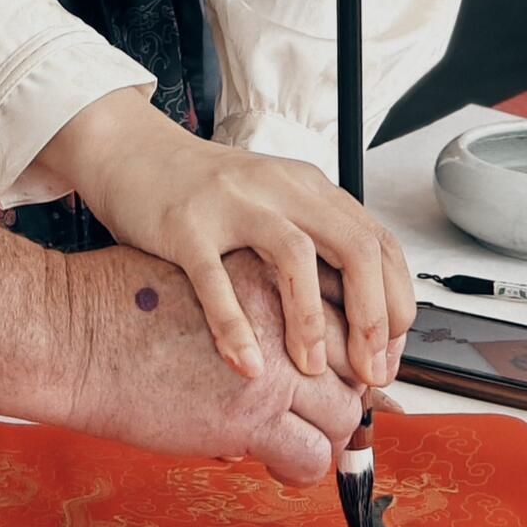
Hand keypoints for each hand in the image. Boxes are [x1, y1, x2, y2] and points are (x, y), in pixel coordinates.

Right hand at [35, 89, 411, 387]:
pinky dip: (235, 326)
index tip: (388, 355)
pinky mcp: (184, 224)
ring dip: (310, 321)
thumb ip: (314, 249)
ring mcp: (232, 203)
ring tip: (308, 370)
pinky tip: (246, 365)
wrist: (131, 153)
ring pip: (294, 256)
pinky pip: (216, 279)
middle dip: (371, 319)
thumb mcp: (274, 206)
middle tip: (365, 372)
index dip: (395, 305)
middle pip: (354, 248)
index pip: (378, 243)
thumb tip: (359, 323)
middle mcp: (280, 189)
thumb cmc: (205, 195)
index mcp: (309, 189)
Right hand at [57, 243, 365, 485]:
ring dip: (328, 432)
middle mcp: (278, 313)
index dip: (348, 341)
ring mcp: (268, 367)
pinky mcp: (246, 418)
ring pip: (343, 412)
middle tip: (330, 406)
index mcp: (265, 269)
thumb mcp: (195, 272)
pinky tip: (277, 462)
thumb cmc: (115, 304)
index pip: (342, 304)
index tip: (345, 363)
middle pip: (354, 357)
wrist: (70, 334)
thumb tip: (268, 333)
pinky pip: (308, 456)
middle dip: (347, 386)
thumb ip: (243, 295)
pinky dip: (300, 467)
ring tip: (305, 438)